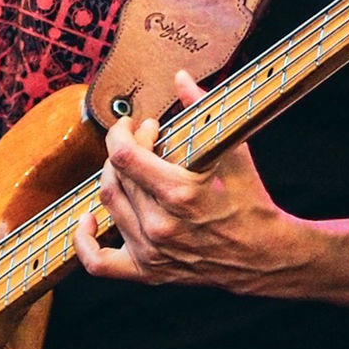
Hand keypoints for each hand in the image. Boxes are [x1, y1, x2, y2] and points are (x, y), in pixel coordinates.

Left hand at [74, 70, 284, 291]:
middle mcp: (160, 225)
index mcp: (179, 193)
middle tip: (146, 137)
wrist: (264, 255)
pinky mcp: (147, 271)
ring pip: (108, 203)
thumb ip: (203, 110)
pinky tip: (89, 220)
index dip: (122, 132)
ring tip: (132, 164)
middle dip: (127, 146)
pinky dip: (84, 242)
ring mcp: (151, 251)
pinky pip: (99, 262)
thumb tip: (180, 78)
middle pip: (117, 174)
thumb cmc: (250, 201)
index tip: (134, 124)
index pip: (124, 155)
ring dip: (114, 176)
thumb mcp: (233, 151)